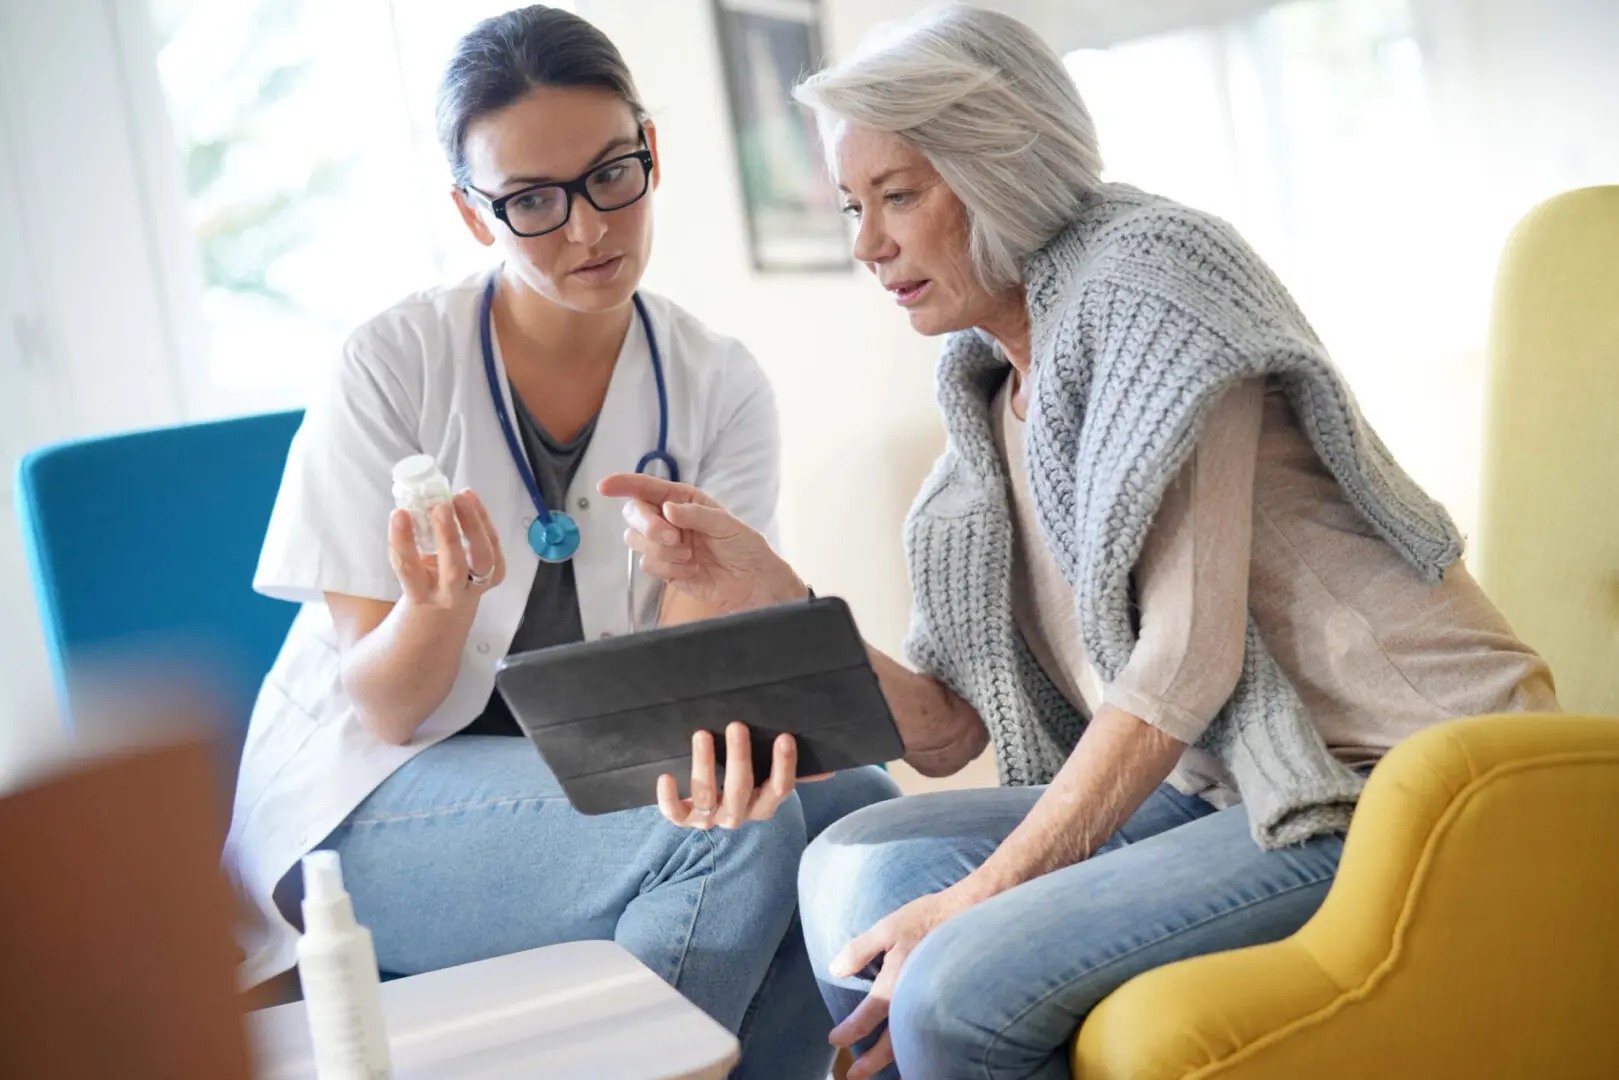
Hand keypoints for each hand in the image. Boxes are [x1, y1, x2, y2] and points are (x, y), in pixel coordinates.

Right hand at [388, 490, 504, 610]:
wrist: (449, 604)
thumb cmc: (425, 577)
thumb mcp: (412, 566)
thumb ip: (410, 540)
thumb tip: (412, 499)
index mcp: (421, 593)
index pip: (409, 569)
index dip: (403, 542)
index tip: (399, 514)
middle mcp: (450, 594)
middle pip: (454, 570)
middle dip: (448, 537)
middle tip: (441, 506)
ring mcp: (477, 587)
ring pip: (483, 558)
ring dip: (474, 524)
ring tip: (461, 497)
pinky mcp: (496, 574)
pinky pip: (494, 545)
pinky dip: (483, 519)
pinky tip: (471, 498)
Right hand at [598, 473, 805, 614]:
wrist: (750, 582)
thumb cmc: (743, 545)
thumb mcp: (725, 524)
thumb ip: (696, 515)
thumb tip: (668, 509)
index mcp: (682, 499)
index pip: (646, 487)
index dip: (623, 484)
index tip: (604, 486)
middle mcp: (668, 518)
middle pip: (634, 514)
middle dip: (649, 526)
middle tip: (673, 538)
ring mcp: (664, 543)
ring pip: (637, 541)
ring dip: (661, 551)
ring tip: (690, 556)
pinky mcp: (664, 567)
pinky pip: (648, 564)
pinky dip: (668, 568)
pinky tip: (692, 570)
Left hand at [658, 722, 828, 828]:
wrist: (710, 810)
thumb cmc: (748, 781)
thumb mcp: (770, 777)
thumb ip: (798, 771)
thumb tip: (830, 768)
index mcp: (765, 804)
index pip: (781, 789)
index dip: (784, 766)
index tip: (784, 737)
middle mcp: (740, 815)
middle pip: (742, 790)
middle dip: (739, 757)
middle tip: (735, 725)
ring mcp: (711, 819)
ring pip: (708, 798)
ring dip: (705, 766)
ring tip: (702, 735)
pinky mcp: (685, 819)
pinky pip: (675, 814)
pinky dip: (668, 799)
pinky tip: (665, 776)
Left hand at [827, 885, 984, 1079]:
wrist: (973, 913)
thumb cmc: (929, 918)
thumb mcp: (887, 927)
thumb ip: (860, 950)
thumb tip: (836, 970)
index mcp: (895, 983)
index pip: (868, 1016)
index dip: (849, 1030)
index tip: (835, 1040)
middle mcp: (915, 1000)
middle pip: (891, 1042)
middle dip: (871, 1061)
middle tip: (853, 1076)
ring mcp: (934, 1003)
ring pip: (914, 1044)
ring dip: (897, 1061)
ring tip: (888, 1078)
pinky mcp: (949, 1002)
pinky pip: (933, 1033)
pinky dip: (924, 1051)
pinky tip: (921, 1058)